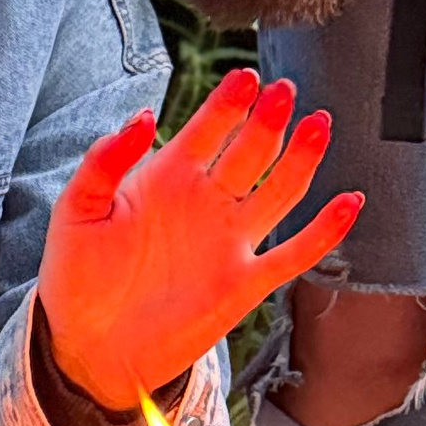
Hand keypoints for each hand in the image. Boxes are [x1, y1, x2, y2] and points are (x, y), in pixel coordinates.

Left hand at [37, 66, 362, 413]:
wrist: (90, 347)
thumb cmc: (78, 277)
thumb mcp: (77, 211)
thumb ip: (104, 162)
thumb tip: (142, 116)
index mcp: (166, 178)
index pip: (207, 129)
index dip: (228, 103)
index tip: (246, 78)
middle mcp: (205, 203)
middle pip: (250, 152)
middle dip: (269, 120)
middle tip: (285, 91)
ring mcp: (230, 241)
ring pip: (279, 192)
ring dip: (302, 159)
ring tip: (319, 125)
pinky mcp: (245, 284)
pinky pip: (294, 253)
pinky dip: (324, 231)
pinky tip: (348, 202)